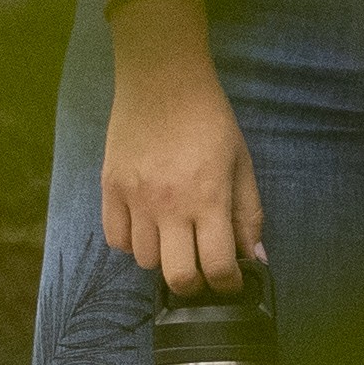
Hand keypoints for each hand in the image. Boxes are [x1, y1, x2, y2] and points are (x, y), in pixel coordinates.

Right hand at [98, 2, 262, 296]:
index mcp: (209, 199)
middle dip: (195, 285)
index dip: (229, 284)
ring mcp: (135, 199)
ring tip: (173, 239)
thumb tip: (253, 258)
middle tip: (201, 270)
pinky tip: (146, 227)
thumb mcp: (241, 163)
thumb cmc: (209, 119)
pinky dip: (132, 243)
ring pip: (145, 261)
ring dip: (163, 259)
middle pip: (178, 277)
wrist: (162, 80)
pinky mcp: (109, 188)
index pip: (217, 267)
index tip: (231, 280)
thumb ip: (248, 213)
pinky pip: (116, 240)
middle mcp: (170, 206)